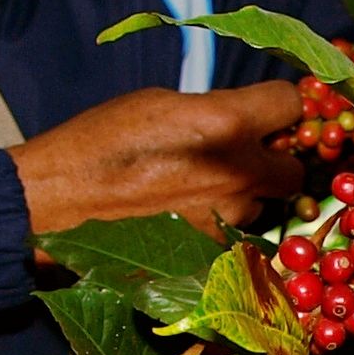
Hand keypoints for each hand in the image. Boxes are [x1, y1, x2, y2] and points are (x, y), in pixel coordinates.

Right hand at [10, 82, 305, 242]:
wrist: (59, 201)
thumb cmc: (101, 143)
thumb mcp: (161, 104)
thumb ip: (213, 110)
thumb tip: (240, 116)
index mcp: (227, 124)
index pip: (291, 103)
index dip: (281, 106)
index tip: (269, 112)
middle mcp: (240, 173)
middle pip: (294, 168)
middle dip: (275, 161)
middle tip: (244, 157)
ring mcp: (229, 218)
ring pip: (263, 206)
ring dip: (245, 197)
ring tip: (200, 189)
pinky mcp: (213, 250)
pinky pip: (236, 235)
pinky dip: (222, 225)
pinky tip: (187, 216)